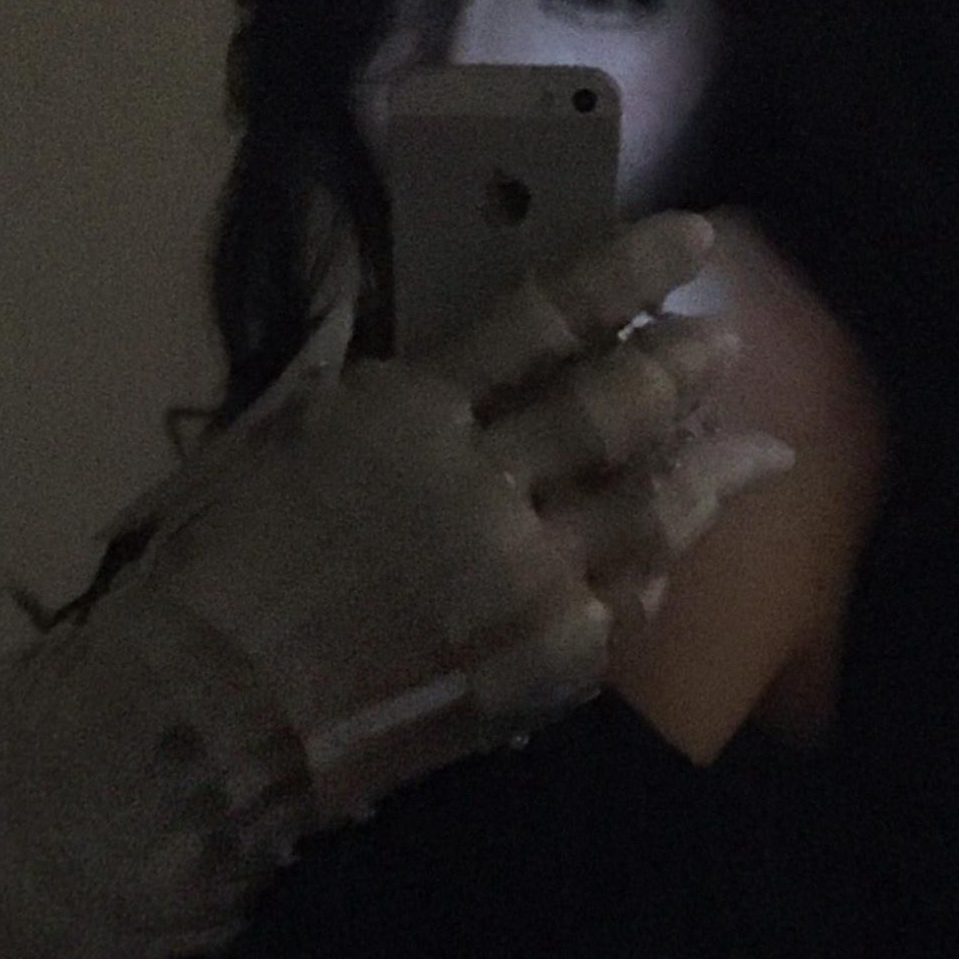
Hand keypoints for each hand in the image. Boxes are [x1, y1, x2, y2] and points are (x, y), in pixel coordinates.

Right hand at [121, 214, 795, 824]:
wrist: (208, 717)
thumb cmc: (219, 576)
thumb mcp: (289, 444)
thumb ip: (385, 396)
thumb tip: (457, 357)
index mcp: (408, 410)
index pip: (546, 314)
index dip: (630, 270)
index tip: (690, 240)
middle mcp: (482, 481)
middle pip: (618, 402)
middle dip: (684, 364)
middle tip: (721, 343)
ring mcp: (524, 574)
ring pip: (650, 503)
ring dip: (708, 465)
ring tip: (750, 446)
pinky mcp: (541, 661)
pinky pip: (627, 600)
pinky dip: (658, 567)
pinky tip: (677, 552)